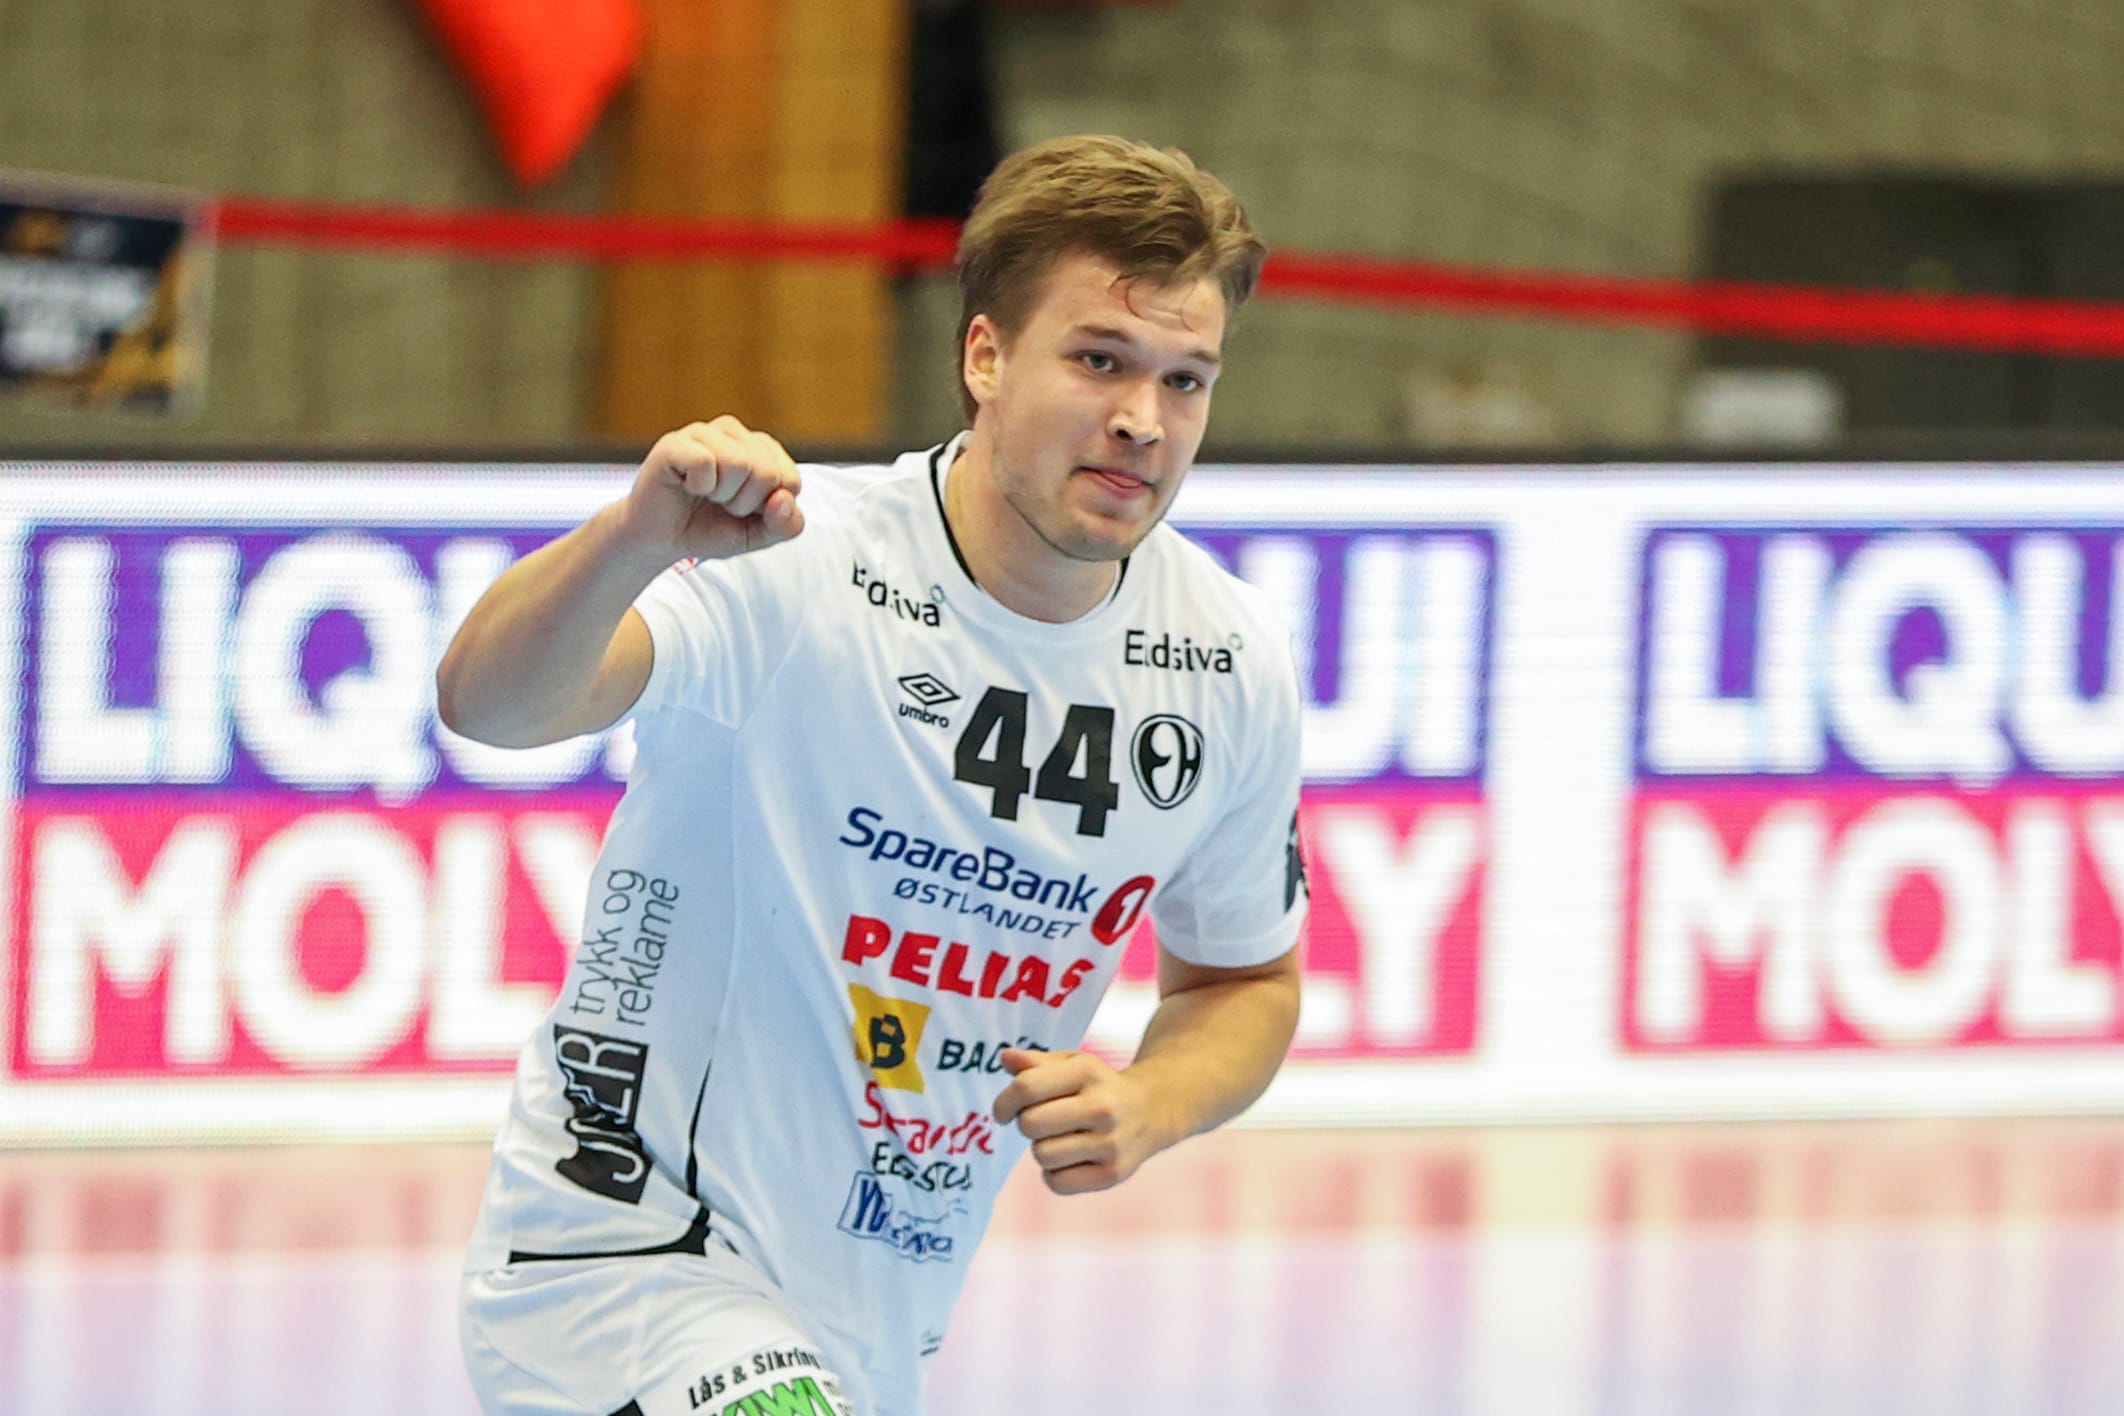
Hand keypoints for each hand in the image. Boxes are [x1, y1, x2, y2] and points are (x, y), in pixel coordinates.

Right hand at [620, 416, 804, 562]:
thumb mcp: (757, 535)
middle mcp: (734, 432)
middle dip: (745, 504)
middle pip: (768, 472)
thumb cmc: (709, 529)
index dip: (768, 509)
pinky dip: (699, 486)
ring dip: (722, 495)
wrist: (660, 540)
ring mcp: (703, 433)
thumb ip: (785, 525)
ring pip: (740, 464)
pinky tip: (686, 485)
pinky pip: (705, 462)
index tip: (744, 510)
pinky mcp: (675, 442)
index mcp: (761, 448)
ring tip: (704, 494)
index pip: (791, 480)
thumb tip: (784, 499)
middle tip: (719, 504)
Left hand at [991, 1048, 1168, 1195]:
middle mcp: (1102, 1106)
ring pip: (1042, 1155)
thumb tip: (1005, 1058)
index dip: (1004, 1102)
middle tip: (1041, 1122)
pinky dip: (1054, 1174)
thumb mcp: (1073, 1065)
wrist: (1151, 1111)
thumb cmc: (1099, 1086)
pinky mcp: (1113, 1174)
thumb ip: (1036, 1063)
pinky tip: (1070, 1159)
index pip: (1026, 1088)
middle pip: (1030, 1124)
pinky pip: (1057, 1183)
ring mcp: (1110, 1142)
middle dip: (1026, 1123)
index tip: (1004, 1111)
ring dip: (1042, 1149)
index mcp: (1088, 1072)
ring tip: (1061, 1139)